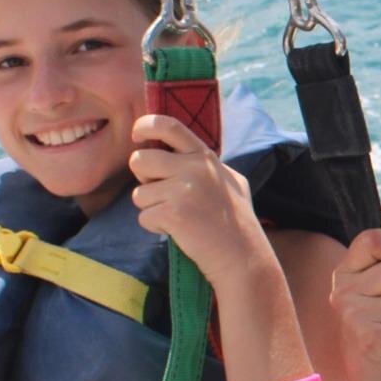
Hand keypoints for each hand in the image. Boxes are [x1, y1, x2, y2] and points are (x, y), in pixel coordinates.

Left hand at [127, 113, 270, 285]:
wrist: (242, 255)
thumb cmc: (236, 221)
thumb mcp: (229, 180)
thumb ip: (203, 164)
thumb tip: (174, 151)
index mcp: (205, 156)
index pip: (168, 125)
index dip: (144, 126)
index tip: (138, 137)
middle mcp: (194, 167)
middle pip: (139, 160)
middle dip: (143, 179)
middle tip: (163, 194)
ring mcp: (183, 190)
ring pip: (139, 193)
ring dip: (151, 208)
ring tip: (178, 217)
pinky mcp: (173, 213)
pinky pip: (143, 216)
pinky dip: (156, 227)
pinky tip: (178, 231)